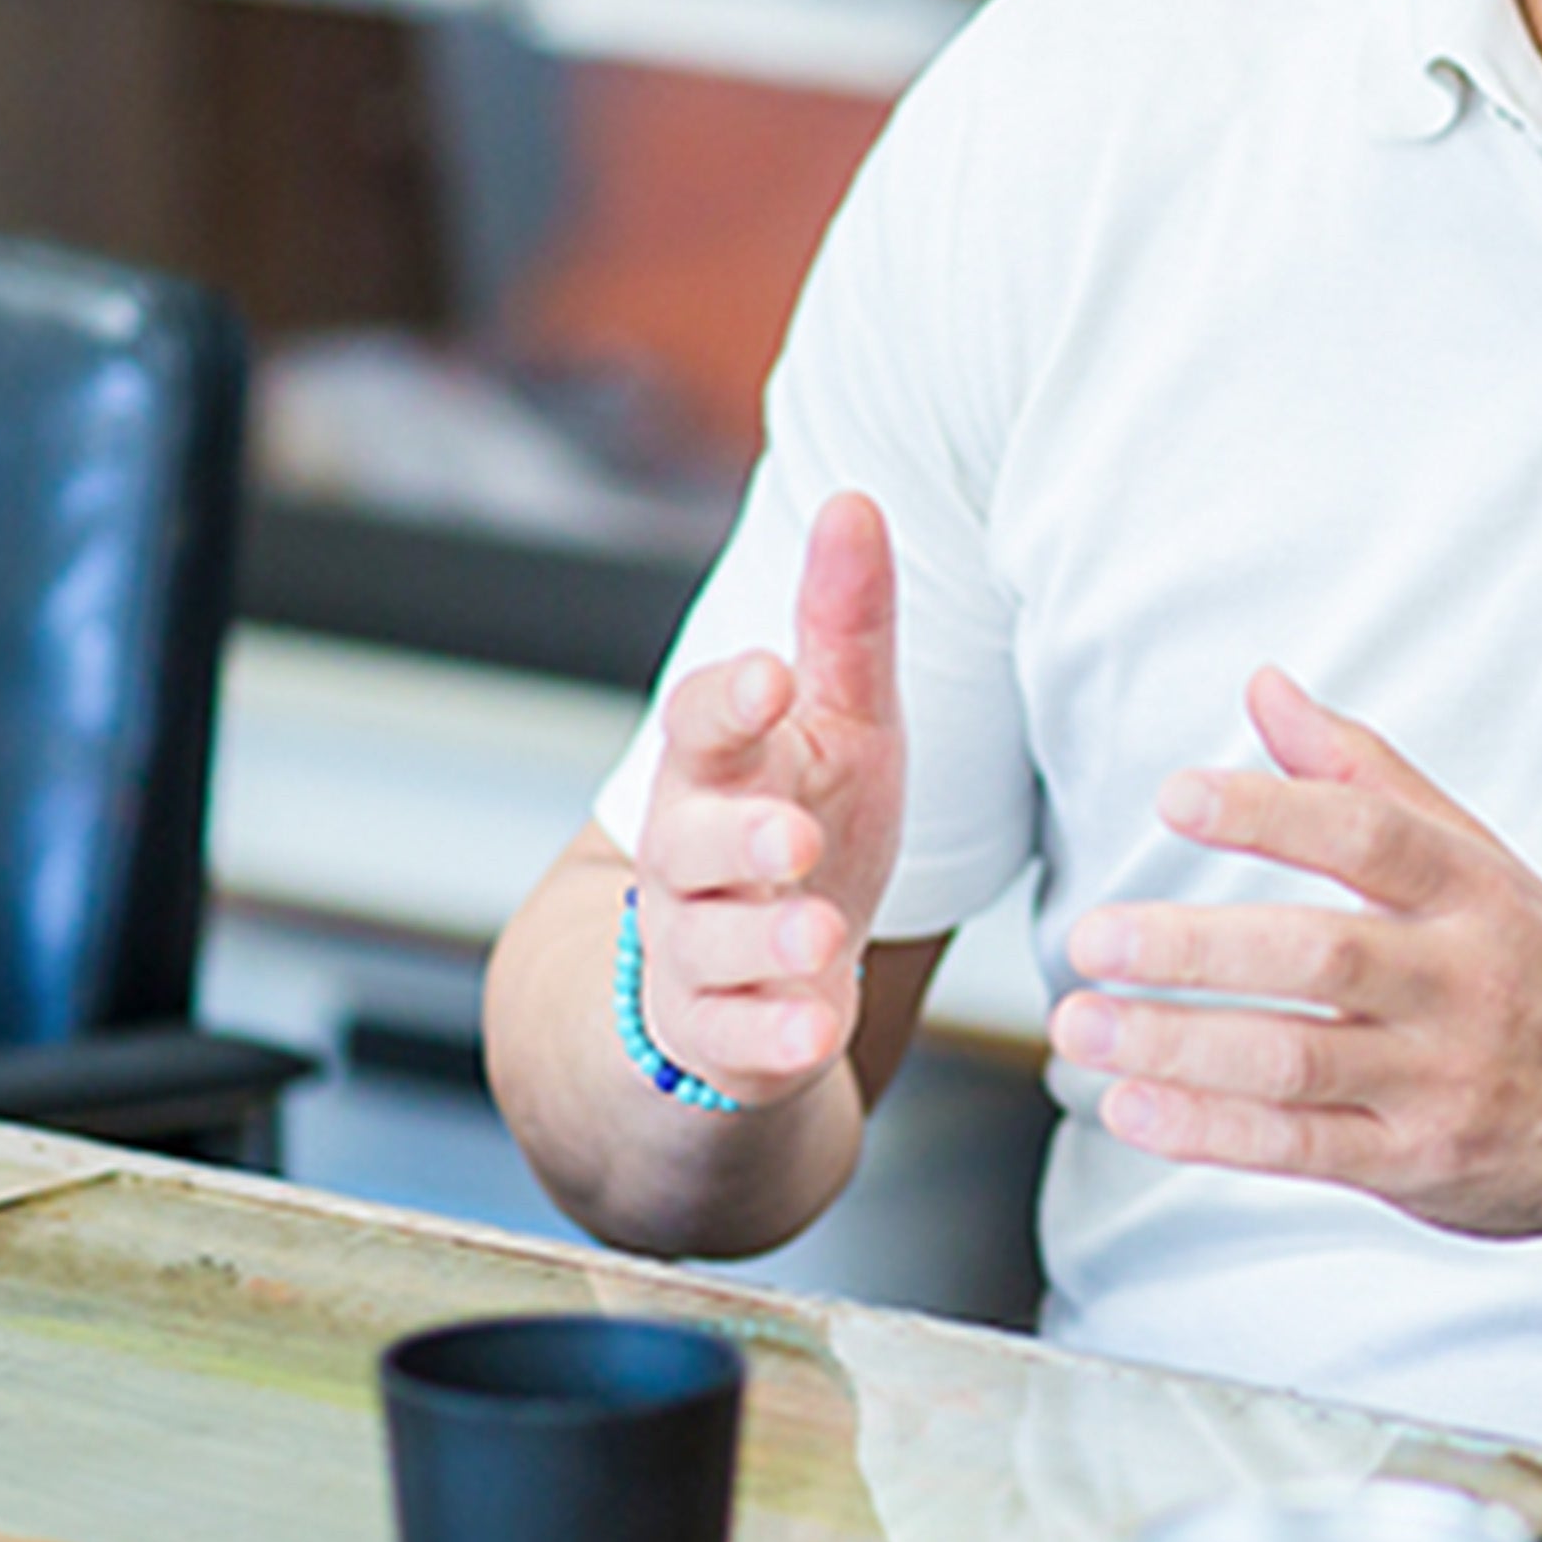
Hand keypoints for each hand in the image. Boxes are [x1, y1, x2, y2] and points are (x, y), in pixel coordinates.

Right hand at [628, 492, 903, 1105]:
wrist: (760, 975)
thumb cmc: (805, 823)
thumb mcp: (842, 724)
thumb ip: (845, 624)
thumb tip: (854, 499)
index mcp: (720, 767)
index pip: (700, 723)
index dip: (728, 701)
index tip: (768, 676)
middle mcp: (688, 857)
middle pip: (686, 840)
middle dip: (737, 837)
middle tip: (792, 836)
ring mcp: (697, 950)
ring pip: (709, 946)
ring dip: (762, 944)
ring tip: (818, 939)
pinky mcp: (721, 1034)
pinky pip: (736, 1042)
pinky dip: (773, 1040)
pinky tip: (814, 1033)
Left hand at [1050, 668, 1541, 1278]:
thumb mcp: (1488, 865)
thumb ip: (1370, 779)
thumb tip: (1267, 689)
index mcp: (1479, 894)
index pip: (1369, 836)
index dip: (1270, 811)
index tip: (1177, 797)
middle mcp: (1464, 985)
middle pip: (1319, 956)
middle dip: (1193, 950)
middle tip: (1093, 939)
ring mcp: (1444, 1080)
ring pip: (1295, 1060)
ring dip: (1176, 1046)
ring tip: (1083, 1027)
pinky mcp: (1423, 1163)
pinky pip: (1303, 1148)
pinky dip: (1211, 1132)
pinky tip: (1135, 1109)